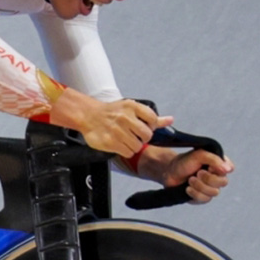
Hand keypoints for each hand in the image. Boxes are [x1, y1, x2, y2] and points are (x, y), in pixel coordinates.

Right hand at [51, 91, 171, 158]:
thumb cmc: (112, 112)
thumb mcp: (132, 109)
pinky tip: (119, 144)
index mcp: (132, 107)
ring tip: (124, 139)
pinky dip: (125, 151)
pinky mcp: (111, 142)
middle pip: (147, 135)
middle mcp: (125, 117)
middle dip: (142, 138)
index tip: (143, 126)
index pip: (153, 120)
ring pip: (138, 146)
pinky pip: (128, 152)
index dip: (150, 126)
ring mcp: (117, 130)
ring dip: (133, 146)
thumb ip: (152, 117)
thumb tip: (170, 120)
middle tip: (133, 135)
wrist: (89, 115)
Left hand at [140, 145, 233, 203]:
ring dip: (200, 186)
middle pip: (223, 182)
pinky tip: (187, 188)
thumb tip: (228, 169)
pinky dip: (195, 193)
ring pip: (214, 192)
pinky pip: (205, 199)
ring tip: (190, 180)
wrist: (169, 173)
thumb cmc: (184, 162)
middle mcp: (216, 177)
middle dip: (208, 178)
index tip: (209, 166)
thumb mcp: (198, 155)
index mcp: (218, 164)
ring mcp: (210, 188)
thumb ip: (214, 159)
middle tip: (197, 173)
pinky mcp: (202, 198)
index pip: (230, 168)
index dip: (220, 169)